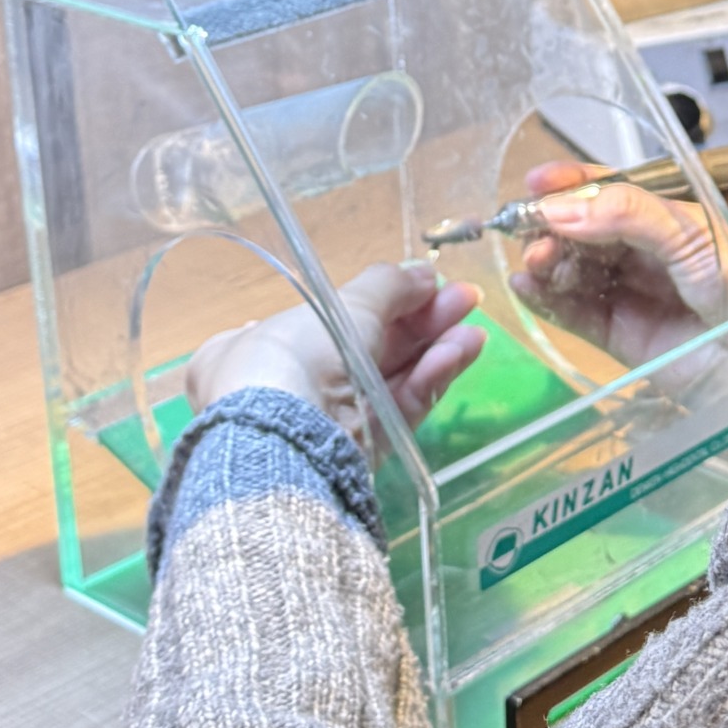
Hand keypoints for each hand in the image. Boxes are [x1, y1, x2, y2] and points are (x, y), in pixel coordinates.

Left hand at [186, 261, 483, 446]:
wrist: (285, 440)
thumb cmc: (296, 355)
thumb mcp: (341, 304)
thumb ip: (387, 286)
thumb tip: (424, 274)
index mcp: (254, 348)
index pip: (320, 320)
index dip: (374, 302)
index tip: (419, 286)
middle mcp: (285, 386)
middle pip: (365, 347)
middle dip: (419, 321)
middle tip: (464, 298)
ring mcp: (322, 423)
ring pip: (387, 379)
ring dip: (432, 349)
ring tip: (473, 326)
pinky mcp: (356, 454)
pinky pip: (395, 410)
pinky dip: (428, 380)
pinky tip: (460, 352)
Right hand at [514, 166, 727, 442]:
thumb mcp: (699, 238)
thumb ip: (632, 217)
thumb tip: (566, 208)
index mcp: (677, 218)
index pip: (614, 191)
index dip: (574, 185)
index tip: (537, 184)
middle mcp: (654, 254)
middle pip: (586, 232)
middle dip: (554, 226)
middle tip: (527, 229)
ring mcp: (639, 297)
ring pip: (578, 272)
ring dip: (549, 264)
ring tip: (533, 261)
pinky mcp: (630, 341)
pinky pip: (580, 315)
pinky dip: (550, 302)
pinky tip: (529, 290)